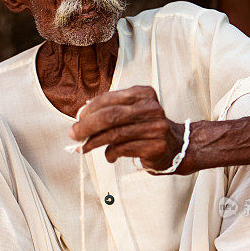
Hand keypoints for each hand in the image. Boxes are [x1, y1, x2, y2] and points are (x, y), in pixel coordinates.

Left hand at [69, 86, 184, 172]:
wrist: (175, 146)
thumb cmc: (145, 128)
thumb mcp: (131, 112)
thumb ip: (110, 109)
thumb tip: (81, 114)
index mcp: (143, 93)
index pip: (110, 99)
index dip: (89, 109)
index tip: (77, 119)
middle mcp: (151, 108)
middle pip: (110, 116)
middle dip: (87, 126)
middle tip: (73, 135)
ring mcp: (155, 127)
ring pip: (114, 134)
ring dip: (93, 142)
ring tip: (83, 148)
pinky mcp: (155, 146)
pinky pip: (123, 149)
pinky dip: (110, 153)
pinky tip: (109, 156)